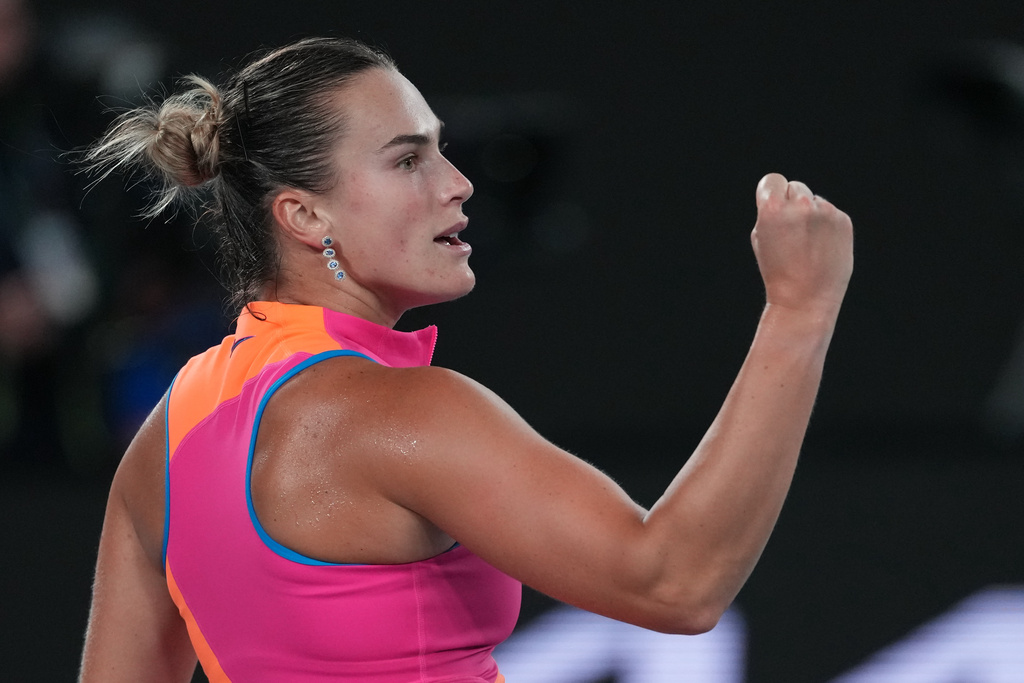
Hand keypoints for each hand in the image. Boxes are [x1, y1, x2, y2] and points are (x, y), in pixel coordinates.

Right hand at [751, 173, 852, 316]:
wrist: (805, 298)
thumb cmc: (777, 270)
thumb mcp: (761, 238)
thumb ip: (769, 213)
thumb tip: (784, 197)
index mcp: (772, 209)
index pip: (772, 180)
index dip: (771, 193)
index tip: (774, 206)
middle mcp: (800, 206)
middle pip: (795, 187)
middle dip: (792, 203)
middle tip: (791, 231)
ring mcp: (825, 212)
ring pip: (814, 200)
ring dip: (811, 214)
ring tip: (807, 243)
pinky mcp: (843, 220)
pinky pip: (830, 213)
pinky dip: (826, 226)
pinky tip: (822, 247)